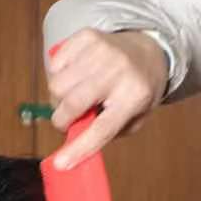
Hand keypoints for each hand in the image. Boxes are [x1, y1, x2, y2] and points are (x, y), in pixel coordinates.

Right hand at [44, 28, 168, 168]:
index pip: (103, 128)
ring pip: (57, 84)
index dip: (80, 148)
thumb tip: (74, 140)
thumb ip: (107, 132)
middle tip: (67, 122)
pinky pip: (54, 64)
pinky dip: (59, 75)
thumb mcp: (135, 117)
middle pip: (72, 103)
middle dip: (61, 120)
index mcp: (135, 95)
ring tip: (75, 95)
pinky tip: (75, 76)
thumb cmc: (137, 90)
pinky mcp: (86, 37)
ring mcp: (100, 50)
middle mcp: (117, 70)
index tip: (61, 164)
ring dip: (59, 97)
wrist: (146, 49)